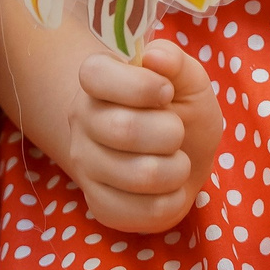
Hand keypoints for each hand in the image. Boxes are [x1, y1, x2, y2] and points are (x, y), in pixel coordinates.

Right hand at [63, 39, 220, 233]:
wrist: (179, 156)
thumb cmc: (181, 110)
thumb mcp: (188, 80)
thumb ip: (176, 62)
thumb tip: (154, 58)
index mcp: (97, 80)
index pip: (96, 75)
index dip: (140, 85)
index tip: (166, 92)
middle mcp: (81, 121)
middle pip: (124, 129)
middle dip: (170, 132)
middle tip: (177, 131)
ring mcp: (86, 166)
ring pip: (139, 175)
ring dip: (177, 169)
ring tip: (177, 160)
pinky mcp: (100, 206)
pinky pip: (143, 211)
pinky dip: (173, 200)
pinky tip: (170, 188)